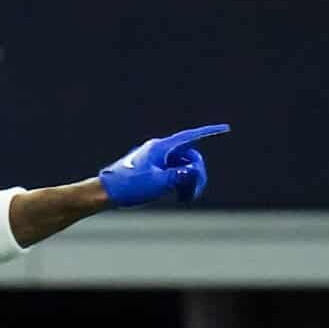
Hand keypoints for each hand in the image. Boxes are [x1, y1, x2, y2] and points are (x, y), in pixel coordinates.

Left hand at [99, 125, 228, 206]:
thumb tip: (193, 172)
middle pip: (188, 157)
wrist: (103, 194)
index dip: (208, 132)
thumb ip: (181, 176)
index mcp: (161, 148)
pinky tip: (178, 197)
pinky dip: (178, 183)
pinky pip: (171, 173)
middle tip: (194, 194)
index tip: (225, 128)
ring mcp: (153, 161)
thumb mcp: (160, 182)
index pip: (190, 137)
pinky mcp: (149, 171)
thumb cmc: (128, 186)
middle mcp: (158, 151)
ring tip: (185, 199)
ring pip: (180, 167)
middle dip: (196, 174)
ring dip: (187, 182)